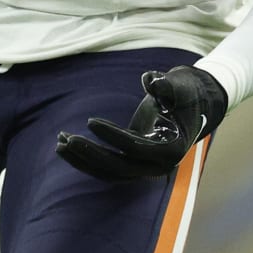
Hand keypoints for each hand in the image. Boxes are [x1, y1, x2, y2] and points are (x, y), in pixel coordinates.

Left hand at [55, 65, 227, 182]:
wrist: (192, 104)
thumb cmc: (184, 92)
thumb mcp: (179, 86)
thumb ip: (166, 85)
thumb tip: (150, 80)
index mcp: (170, 150)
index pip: (135, 148)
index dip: (112, 136)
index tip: (90, 121)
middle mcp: (157, 165)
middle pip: (118, 168)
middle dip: (90, 155)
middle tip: (65, 139)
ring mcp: (144, 167)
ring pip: (109, 172)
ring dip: (83, 160)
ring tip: (59, 144)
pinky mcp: (132, 161)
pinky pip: (106, 166)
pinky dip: (87, 159)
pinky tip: (66, 145)